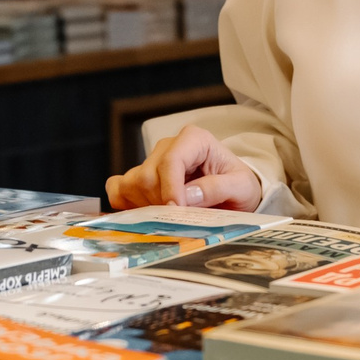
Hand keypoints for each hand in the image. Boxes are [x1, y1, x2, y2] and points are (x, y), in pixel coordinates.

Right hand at [104, 125, 263, 212]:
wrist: (234, 191)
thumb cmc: (239, 185)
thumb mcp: (240, 187)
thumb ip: (217, 189)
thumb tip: (188, 197)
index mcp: (194, 140)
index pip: (171, 160)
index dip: (170, 188)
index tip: (176, 211)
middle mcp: (168, 146)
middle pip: (147, 175)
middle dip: (161, 203)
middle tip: (181, 219)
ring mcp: (152, 162)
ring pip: (131, 184)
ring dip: (146, 207)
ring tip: (170, 217)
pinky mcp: (141, 178)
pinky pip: (118, 188)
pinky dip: (125, 204)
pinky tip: (145, 215)